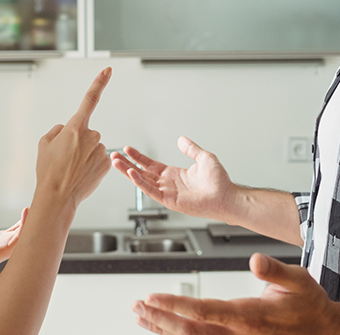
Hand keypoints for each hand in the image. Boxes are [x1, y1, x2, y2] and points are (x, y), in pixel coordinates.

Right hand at [35, 68, 112, 207]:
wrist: (57, 196)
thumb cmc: (48, 171)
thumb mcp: (44, 144)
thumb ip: (57, 130)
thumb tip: (66, 130)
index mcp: (75, 127)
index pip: (90, 99)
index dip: (99, 82)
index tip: (108, 70)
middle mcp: (91, 136)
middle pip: (86, 132)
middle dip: (78, 141)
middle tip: (65, 158)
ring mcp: (101, 150)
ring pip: (93, 147)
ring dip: (84, 155)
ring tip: (71, 169)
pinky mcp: (107, 164)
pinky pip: (98, 159)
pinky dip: (91, 165)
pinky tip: (81, 174)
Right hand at [111, 136, 236, 220]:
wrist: (226, 196)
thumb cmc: (219, 182)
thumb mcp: (204, 158)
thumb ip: (191, 148)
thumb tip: (182, 139)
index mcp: (174, 174)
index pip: (150, 164)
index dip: (138, 157)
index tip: (127, 150)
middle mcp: (168, 184)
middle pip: (142, 172)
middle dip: (127, 164)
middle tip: (114, 156)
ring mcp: (167, 193)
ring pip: (142, 181)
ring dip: (128, 172)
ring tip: (116, 162)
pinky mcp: (169, 201)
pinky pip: (151, 191)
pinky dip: (140, 182)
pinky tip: (132, 173)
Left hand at [132, 254, 339, 334]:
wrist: (325, 331)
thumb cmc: (310, 304)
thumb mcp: (298, 281)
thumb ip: (275, 270)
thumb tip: (256, 260)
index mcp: (250, 316)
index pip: (204, 312)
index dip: (175, 307)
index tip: (152, 298)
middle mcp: (239, 334)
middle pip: (190, 331)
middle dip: (160, 319)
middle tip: (138, 306)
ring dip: (164, 329)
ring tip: (142, 317)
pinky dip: (179, 334)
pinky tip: (164, 328)